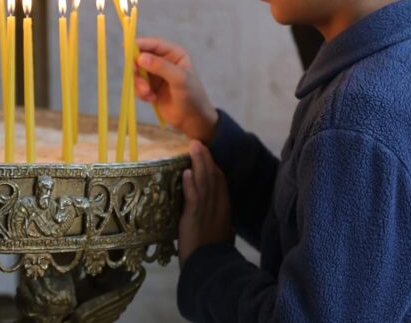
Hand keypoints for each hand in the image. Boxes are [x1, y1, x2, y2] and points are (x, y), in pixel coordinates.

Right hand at [135, 36, 217, 141]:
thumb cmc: (192, 96)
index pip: (154, 44)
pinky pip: (137, 85)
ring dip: (140, 84)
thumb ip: (161, 67)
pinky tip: (151, 99)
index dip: (139, 44)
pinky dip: (141, 92)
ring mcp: (156, 74)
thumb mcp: (179, 79)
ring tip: (148, 94)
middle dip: (137, 69)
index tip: (126, 47)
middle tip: (137, 76)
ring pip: (137, 73)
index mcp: (174, 54)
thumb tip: (140, 57)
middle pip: (141, 57)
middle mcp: (164, 61)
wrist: (192, 120)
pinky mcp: (150, 87)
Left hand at [179, 140, 233, 265]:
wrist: (211, 268)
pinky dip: (190, 183)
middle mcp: (218, 207)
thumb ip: (213, 218)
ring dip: (199, 163)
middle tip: (198, 142)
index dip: (214, 167)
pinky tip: (186, 172)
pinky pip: (194, 197)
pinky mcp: (195, 217)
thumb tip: (206, 211)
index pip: (221, 183)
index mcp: (224, 209)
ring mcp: (207, 211)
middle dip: (206, 159)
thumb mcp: (218, 232)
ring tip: (194, 147)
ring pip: (205, 182)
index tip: (207, 155)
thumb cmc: (212, 254)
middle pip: (214, 177)